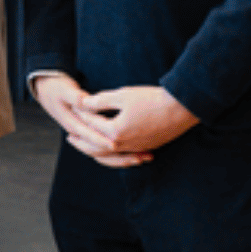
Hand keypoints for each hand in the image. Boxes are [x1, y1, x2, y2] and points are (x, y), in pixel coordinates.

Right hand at [32, 72, 141, 167]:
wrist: (47, 91)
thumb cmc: (57, 89)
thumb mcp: (65, 90)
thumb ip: (75, 97)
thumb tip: (84, 103)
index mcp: (72, 124)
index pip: (90, 136)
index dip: (104, 141)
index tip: (119, 144)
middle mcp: (79, 135)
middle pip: (100, 152)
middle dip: (121, 156)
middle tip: (140, 157)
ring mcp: (86, 137)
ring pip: (105, 156)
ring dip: (125, 158)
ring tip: (144, 158)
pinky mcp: (92, 136)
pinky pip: (107, 153)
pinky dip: (122, 155)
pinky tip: (138, 154)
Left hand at [62, 83, 195, 165]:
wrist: (181, 108)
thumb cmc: (152, 99)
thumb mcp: (123, 95)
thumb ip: (100, 101)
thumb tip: (83, 103)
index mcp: (115, 131)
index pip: (92, 123)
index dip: (81, 113)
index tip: (73, 108)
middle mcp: (123, 145)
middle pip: (95, 147)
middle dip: (81, 142)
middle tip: (69, 137)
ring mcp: (135, 149)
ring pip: (108, 156)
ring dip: (94, 152)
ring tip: (86, 147)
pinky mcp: (145, 148)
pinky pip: (123, 157)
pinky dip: (112, 156)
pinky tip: (109, 151)